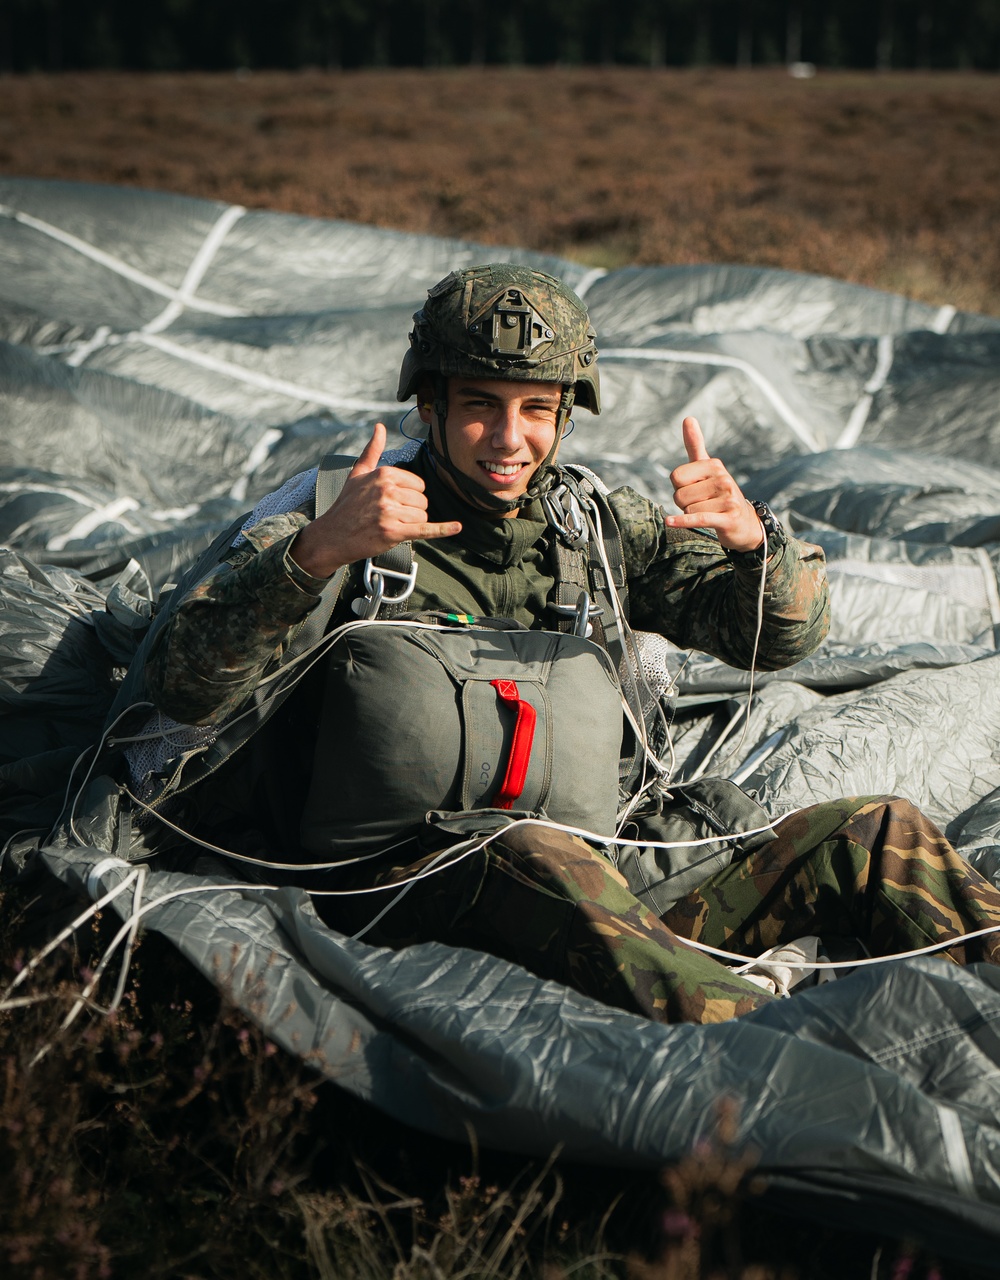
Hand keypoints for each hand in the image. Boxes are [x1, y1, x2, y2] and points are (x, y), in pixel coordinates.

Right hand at [290, 422, 461, 577]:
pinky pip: (425, 529)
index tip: (392, 502)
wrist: (332, 536)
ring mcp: (390, 512)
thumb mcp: (357, 474)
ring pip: (422, 516)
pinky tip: (457, 527)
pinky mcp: (393, 532)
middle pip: (423, 501)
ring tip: (390, 525)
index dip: (410, 496)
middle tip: (389, 516)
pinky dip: (443, 530)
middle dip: (411, 511)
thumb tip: (380, 427)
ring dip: (411, 524)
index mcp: (384, 474)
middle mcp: (388, 490)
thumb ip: (372, 450)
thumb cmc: (346, 505)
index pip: (419, 485)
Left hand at [664, 417, 763, 552]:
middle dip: (685, 504)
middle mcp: (723, 479)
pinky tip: (669, 521)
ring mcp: (728, 499)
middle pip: (679, 495)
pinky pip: (698, 518)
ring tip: (709, 512)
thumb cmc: (719, 494)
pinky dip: (682, 521)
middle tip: (702, 504)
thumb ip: (695, 445)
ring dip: (692, 515)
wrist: (744, 523)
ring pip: (687, 509)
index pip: (676, 477)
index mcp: (715, 465)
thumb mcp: (708, 469)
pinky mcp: (728, 518)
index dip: (680, 488)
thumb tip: (688, 418)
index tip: (695, 490)